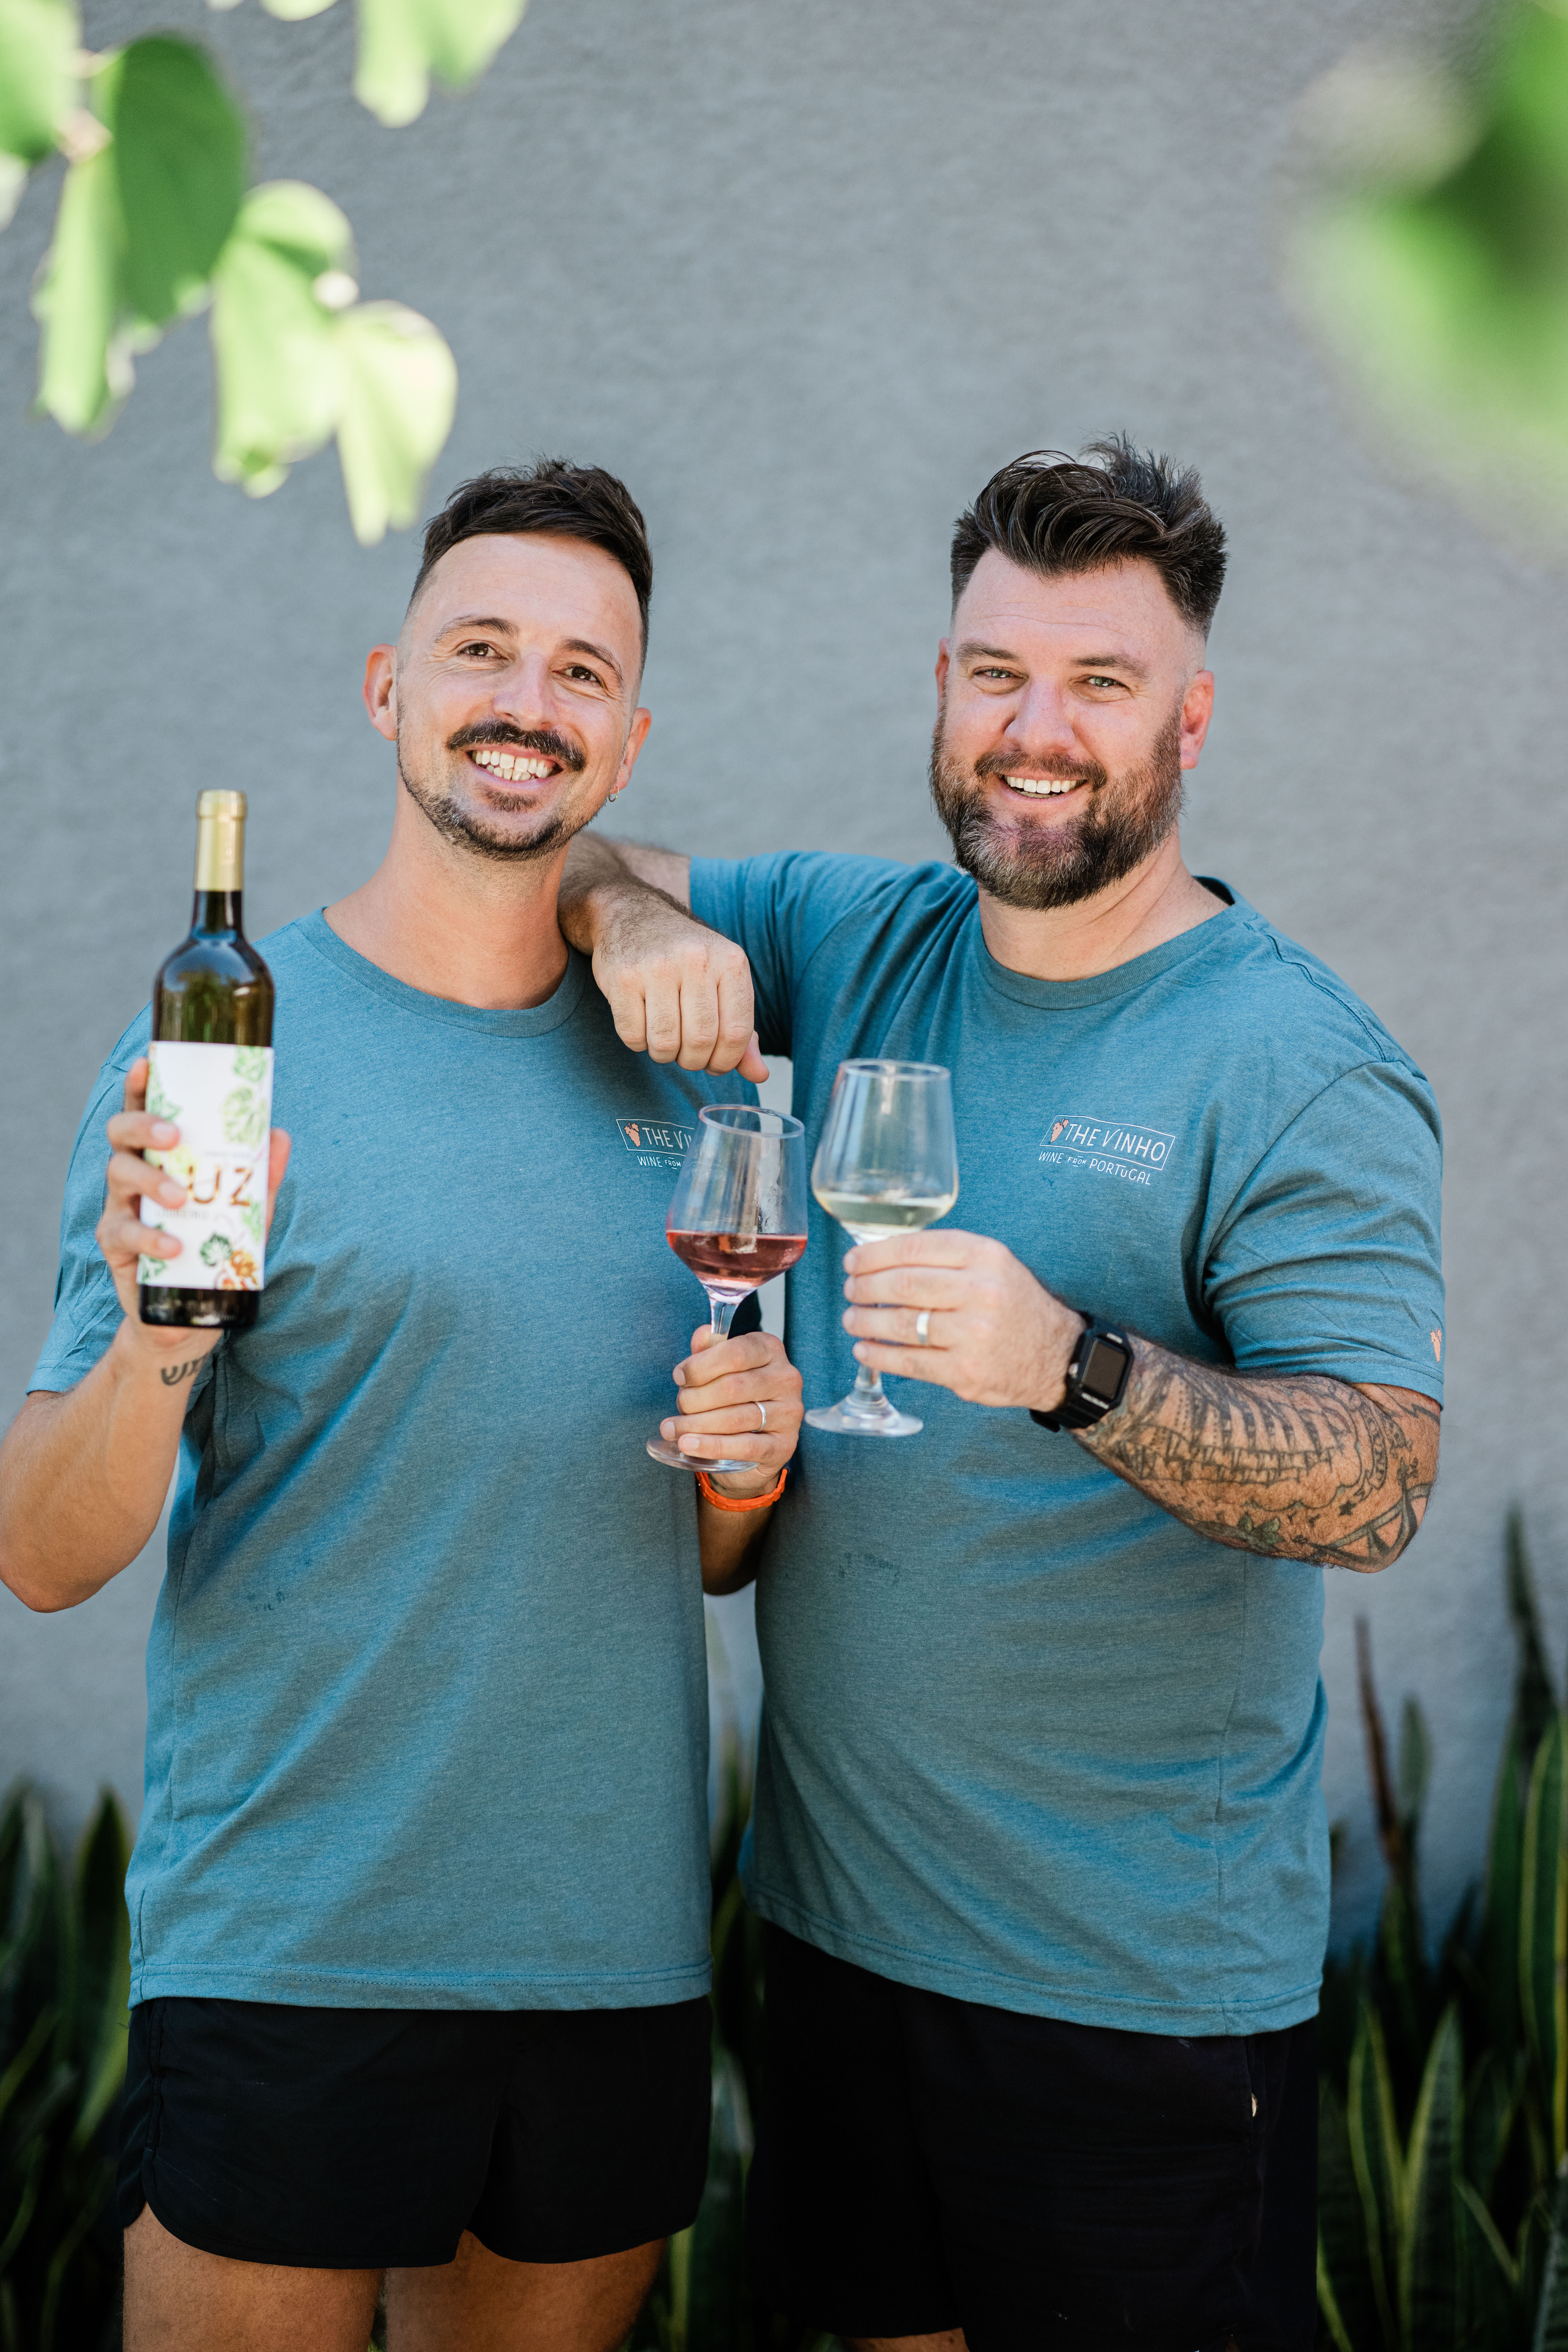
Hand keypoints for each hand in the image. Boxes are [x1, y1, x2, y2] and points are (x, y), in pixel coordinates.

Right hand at [96, 1057, 292, 1363]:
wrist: (189, 1314)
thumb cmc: (214, 1248)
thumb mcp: (246, 1211)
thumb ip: (261, 1176)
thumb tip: (280, 1135)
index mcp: (159, 1157)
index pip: (144, 1112)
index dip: (142, 1086)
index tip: (149, 1062)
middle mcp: (133, 1175)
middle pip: (121, 1134)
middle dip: (143, 1125)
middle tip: (174, 1136)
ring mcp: (120, 1208)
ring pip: (117, 1175)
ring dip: (150, 1181)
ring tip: (180, 1197)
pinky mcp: (115, 1246)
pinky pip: (123, 1233)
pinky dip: (149, 1238)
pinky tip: (173, 1247)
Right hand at [590, 890, 767, 1081]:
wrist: (632, 916)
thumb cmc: (685, 959)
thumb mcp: (722, 983)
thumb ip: (743, 1032)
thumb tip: (759, 1075)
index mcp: (730, 962)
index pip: (737, 1033)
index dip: (727, 1061)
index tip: (715, 1063)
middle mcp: (696, 960)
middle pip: (700, 1041)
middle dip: (694, 1061)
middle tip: (687, 1054)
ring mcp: (656, 967)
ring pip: (665, 1044)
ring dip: (664, 1055)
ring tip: (665, 1039)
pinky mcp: (623, 978)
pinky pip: (632, 1036)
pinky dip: (638, 1043)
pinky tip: (642, 1025)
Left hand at [660, 1325, 802, 1494]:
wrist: (759, 1436)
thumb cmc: (737, 1394)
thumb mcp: (723, 1365)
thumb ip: (710, 1348)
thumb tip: (702, 1335)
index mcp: (770, 1350)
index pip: (735, 1353)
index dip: (701, 1366)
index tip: (678, 1377)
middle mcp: (786, 1379)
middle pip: (732, 1387)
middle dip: (695, 1398)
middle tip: (679, 1406)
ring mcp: (789, 1413)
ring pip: (735, 1418)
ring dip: (696, 1424)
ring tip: (672, 1429)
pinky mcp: (784, 1444)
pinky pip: (745, 1447)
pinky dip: (711, 1446)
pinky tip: (688, 1445)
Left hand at [841, 1230, 1082, 1410]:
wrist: (1057, 1355)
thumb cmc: (1014, 1305)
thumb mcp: (992, 1265)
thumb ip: (946, 1257)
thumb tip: (881, 1258)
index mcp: (985, 1257)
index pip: (916, 1248)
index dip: (875, 1255)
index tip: (854, 1261)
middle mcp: (981, 1292)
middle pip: (904, 1284)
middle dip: (866, 1287)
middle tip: (850, 1290)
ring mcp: (973, 1334)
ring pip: (903, 1324)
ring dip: (866, 1321)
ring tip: (851, 1319)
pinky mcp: (966, 1371)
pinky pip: (910, 1362)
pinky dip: (879, 1355)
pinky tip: (865, 1349)